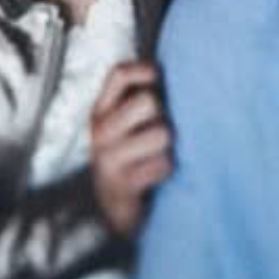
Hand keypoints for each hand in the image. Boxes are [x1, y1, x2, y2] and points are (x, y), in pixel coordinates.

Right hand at [90, 61, 172, 238]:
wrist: (118, 209)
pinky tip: (157, 175)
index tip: (160, 81)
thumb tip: (179, 69)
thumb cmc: (134, 156)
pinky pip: (162, 164)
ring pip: (161, 133)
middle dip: (164, 115)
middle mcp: (100, 130)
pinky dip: (167, 169)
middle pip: (148, 101)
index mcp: (102, 109)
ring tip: (159, 155)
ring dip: (169, 146)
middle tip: (160, 131)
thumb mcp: (130, 122)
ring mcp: (107, 158)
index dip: (146, 71)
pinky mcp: (121, 185)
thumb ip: (144, 95)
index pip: (120, 73)